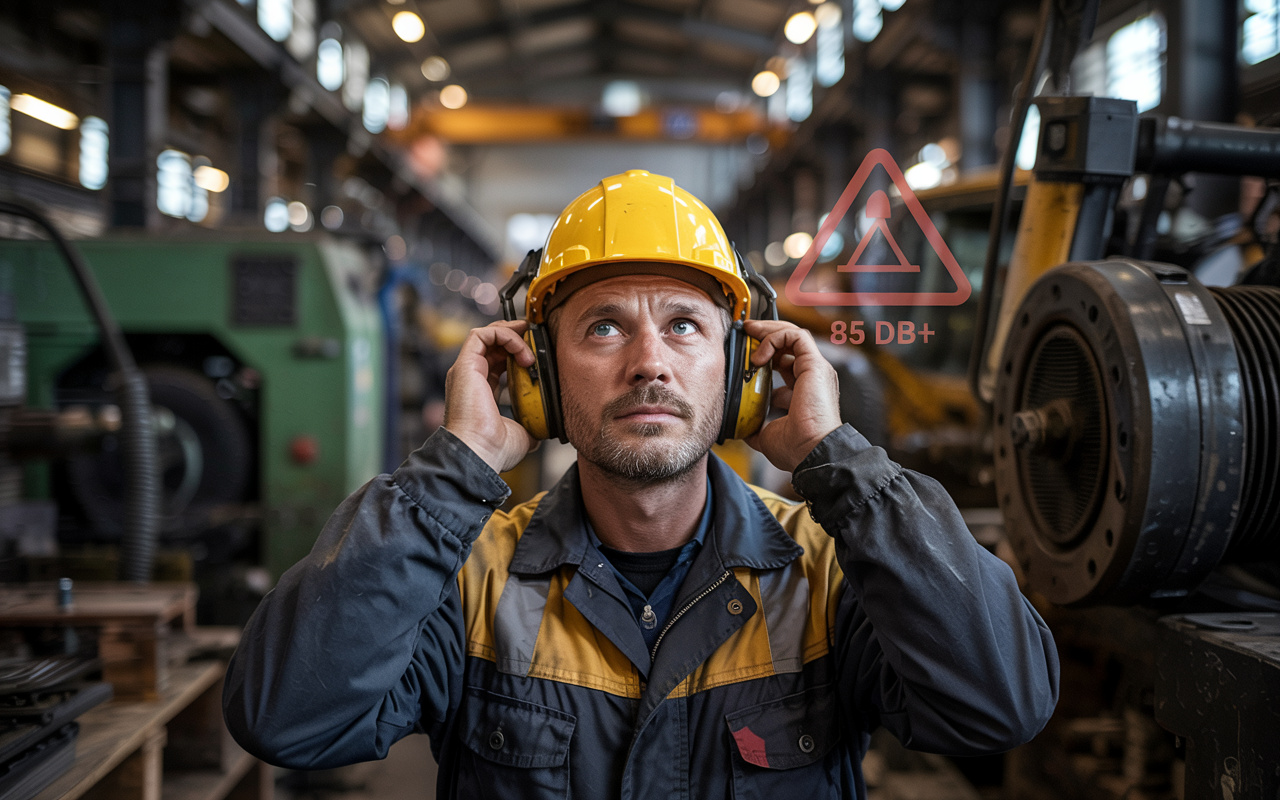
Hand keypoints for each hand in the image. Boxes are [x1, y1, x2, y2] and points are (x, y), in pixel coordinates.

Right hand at [443, 320, 538, 473]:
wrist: (479, 453)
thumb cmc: (493, 450)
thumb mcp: (521, 434)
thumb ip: (529, 425)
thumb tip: (541, 431)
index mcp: (482, 391)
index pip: (498, 361)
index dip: (517, 352)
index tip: (536, 355)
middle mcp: (471, 378)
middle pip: (492, 343)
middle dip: (516, 337)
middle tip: (535, 342)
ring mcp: (466, 370)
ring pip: (486, 334)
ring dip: (513, 336)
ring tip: (530, 354)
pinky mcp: (465, 365)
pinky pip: (481, 335)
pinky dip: (504, 335)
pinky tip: (521, 351)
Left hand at [741, 319, 841, 472]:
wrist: (811, 452)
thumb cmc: (796, 449)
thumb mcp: (766, 436)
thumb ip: (755, 427)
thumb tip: (741, 427)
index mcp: (802, 392)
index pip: (784, 365)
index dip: (763, 357)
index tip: (744, 359)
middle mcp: (811, 377)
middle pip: (789, 344)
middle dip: (765, 334)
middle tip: (746, 331)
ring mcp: (815, 370)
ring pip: (794, 334)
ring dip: (768, 331)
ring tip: (750, 333)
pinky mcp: (814, 365)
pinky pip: (795, 337)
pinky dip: (774, 338)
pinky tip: (759, 355)